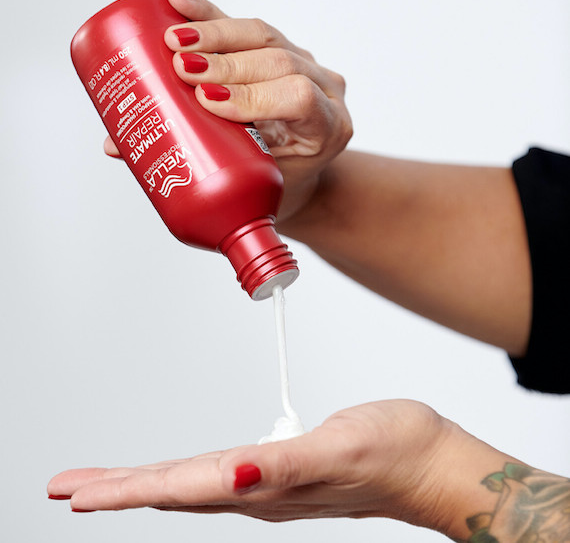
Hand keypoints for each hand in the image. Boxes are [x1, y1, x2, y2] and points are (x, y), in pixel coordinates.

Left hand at [47, 399, 499, 537]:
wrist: (429, 460)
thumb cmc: (394, 450)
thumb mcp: (339, 449)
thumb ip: (284, 467)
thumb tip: (234, 476)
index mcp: (265, 487)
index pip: (178, 490)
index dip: (125, 491)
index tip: (76, 494)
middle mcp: (260, 491)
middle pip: (174, 491)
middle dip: (119, 491)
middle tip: (70, 490)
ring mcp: (271, 484)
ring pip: (191, 485)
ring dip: (146, 484)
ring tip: (110, 484)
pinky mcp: (285, 470)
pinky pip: (219, 473)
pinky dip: (186, 473)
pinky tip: (183, 474)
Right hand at [104, 0, 351, 221]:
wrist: (307, 176)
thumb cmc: (284, 186)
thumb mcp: (256, 184)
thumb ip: (200, 167)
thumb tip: (118, 148)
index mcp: (328, 129)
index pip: (297, 99)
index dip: (252, 95)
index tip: (208, 99)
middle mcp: (324, 91)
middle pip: (277, 59)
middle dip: (225, 61)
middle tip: (180, 66)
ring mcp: (307, 66)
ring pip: (265, 35)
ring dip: (215, 31)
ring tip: (173, 38)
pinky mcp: (283, 50)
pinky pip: (249, 27)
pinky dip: (212, 14)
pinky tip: (179, 1)